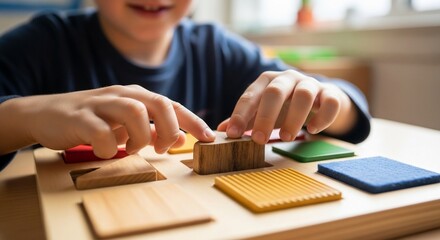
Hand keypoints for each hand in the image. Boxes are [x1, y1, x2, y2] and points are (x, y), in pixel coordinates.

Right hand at [3, 85, 214, 157]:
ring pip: (134, 111)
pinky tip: (107, 152)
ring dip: (140, 136)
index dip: (193, 121)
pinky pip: (100, 131)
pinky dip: (109, 147)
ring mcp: (100, 103)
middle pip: (158, 103)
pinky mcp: (79, 117)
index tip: (209, 138)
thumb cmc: (93, 121)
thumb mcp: (126, 125)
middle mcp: (122, 95)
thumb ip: (152, 130)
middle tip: (164, 148)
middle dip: (169, 128)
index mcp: (136, 96)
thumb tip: (181, 137)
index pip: (171, 105)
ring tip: (134, 149)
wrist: (46, 114)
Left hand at [217, 70, 355, 143]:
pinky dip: (323, 116)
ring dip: (294, 118)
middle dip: (265, 116)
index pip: (250, 95)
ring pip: (303, 94)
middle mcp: (288, 78)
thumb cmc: (285, 106)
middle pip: (275, 92)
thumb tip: (220, 131)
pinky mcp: (330, 93)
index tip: (232, 135)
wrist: (319, 98)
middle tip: (258, 139)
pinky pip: (330, 101)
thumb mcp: (263, 112)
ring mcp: (310, 84)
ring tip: (286, 138)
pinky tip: (314, 131)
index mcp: (267, 81)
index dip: (240, 115)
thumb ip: (245, 120)